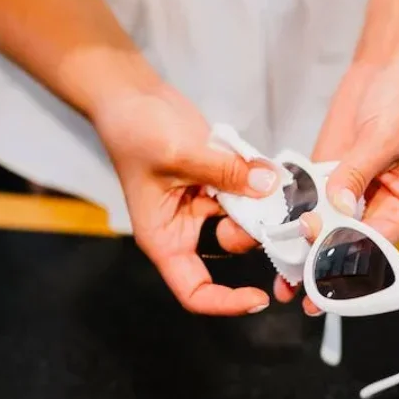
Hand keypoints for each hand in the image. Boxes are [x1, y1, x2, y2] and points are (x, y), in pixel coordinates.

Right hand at [93, 85, 280, 314]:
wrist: (130, 96)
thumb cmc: (133, 131)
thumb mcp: (179, 153)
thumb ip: (226, 172)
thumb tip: (268, 185)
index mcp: (164, 237)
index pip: (195, 291)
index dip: (227, 302)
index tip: (258, 296)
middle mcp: (184, 226)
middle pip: (230, 247)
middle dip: (252, 229)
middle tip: (267, 202)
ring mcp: (203, 203)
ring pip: (244, 217)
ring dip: (258, 200)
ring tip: (259, 172)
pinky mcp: (216, 181)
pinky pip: (247, 189)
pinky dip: (256, 179)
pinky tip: (257, 162)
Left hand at [274, 60, 398, 313]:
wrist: (391, 68)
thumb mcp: (384, 137)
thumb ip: (357, 172)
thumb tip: (337, 204)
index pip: (374, 247)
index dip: (344, 259)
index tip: (318, 270)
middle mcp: (378, 213)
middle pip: (347, 250)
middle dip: (320, 268)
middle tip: (291, 288)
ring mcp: (350, 199)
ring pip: (324, 235)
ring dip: (301, 253)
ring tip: (278, 277)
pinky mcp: (328, 182)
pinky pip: (308, 207)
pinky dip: (292, 221)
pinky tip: (273, 236)